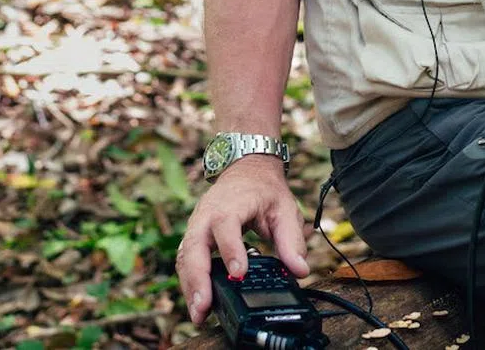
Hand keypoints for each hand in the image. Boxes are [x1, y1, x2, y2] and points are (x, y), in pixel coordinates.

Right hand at [176, 155, 310, 325]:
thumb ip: (291, 240)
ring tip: (199, 314)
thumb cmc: (264, 190)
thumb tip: (299, 270)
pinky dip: (189, 281)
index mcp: (231, 203)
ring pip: (185, 256)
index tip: (238, 274)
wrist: (247, 170)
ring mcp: (197, 225)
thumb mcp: (284, 209)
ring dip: (189, 286)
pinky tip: (198, 302)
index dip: (230, 249)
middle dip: (198, 278)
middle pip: (194, 245)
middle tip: (204, 308)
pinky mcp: (194, 237)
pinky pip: (185, 260)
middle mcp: (207, 214)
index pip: (226, 225)